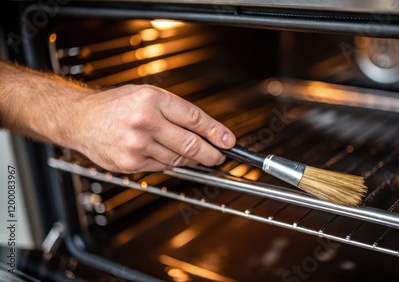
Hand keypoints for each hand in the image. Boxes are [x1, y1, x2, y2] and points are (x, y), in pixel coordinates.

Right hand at [70, 84, 234, 172]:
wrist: (80, 119)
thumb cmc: (115, 105)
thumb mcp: (147, 95)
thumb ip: (176, 111)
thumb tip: (206, 131)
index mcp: (152, 100)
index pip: (194, 118)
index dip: (215, 131)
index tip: (228, 141)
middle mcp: (145, 121)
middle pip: (190, 143)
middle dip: (210, 153)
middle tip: (219, 156)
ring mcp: (137, 145)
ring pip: (177, 158)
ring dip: (191, 159)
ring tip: (196, 155)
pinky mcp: (130, 163)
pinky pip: (162, 167)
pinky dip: (171, 163)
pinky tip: (171, 156)